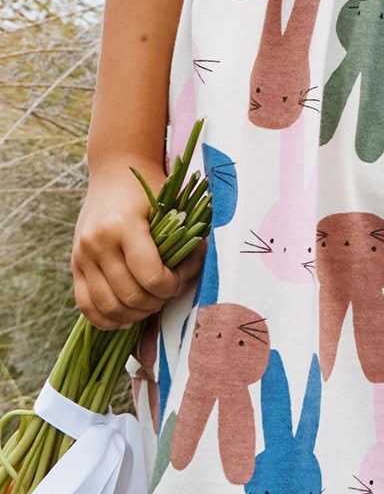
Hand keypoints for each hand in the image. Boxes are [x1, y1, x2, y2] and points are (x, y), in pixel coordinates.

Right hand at [72, 158, 197, 329]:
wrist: (114, 173)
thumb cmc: (152, 189)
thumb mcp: (172, 205)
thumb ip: (184, 238)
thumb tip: (199, 270)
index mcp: (124, 226)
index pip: (151, 277)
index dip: (171, 287)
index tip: (179, 279)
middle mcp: (98, 242)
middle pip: (130, 296)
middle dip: (156, 302)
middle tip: (168, 292)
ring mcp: (82, 255)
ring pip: (108, 306)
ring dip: (135, 313)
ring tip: (151, 303)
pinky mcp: (74, 265)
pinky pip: (86, 306)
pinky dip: (106, 319)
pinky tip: (127, 318)